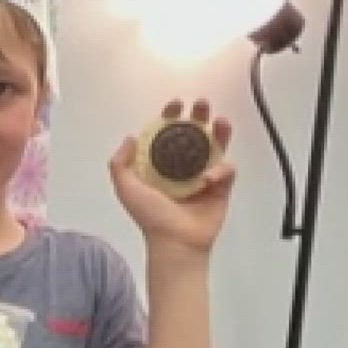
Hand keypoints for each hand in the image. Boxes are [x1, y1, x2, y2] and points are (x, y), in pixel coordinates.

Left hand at [110, 98, 235, 255]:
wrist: (175, 242)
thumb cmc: (151, 216)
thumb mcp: (126, 188)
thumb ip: (121, 163)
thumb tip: (130, 138)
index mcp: (160, 165)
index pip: (167, 134)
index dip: (171, 117)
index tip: (175, 105)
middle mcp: (182, 167)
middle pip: (194, 134)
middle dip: (198, 117)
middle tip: (202, 105)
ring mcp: (203, 175)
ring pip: (215, 146)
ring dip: (219, 131)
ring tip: (220, 122)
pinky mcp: (221, 187)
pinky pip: (226, 170)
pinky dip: (222, 169)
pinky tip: (210, 177)